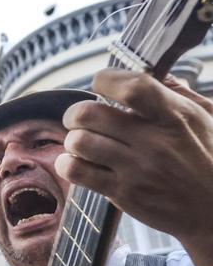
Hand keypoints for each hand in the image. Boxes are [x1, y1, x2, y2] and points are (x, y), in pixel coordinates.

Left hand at [59, 68, 212, 246]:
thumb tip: (151, 72)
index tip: (101, 83)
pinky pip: (77, 172)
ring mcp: (137, 169)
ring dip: (73, 140)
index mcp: (175, 117)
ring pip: (78, 142)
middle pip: (89, 114)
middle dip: (76, 113)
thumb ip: (178, 93)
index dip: (106, 80)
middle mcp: (153, 141)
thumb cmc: (211, 159)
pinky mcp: (123, 193)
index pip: (132, 88)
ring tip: (82, 143)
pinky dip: (67, 164)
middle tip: (80, 119)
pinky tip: (76, 162)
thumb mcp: (207, 118)